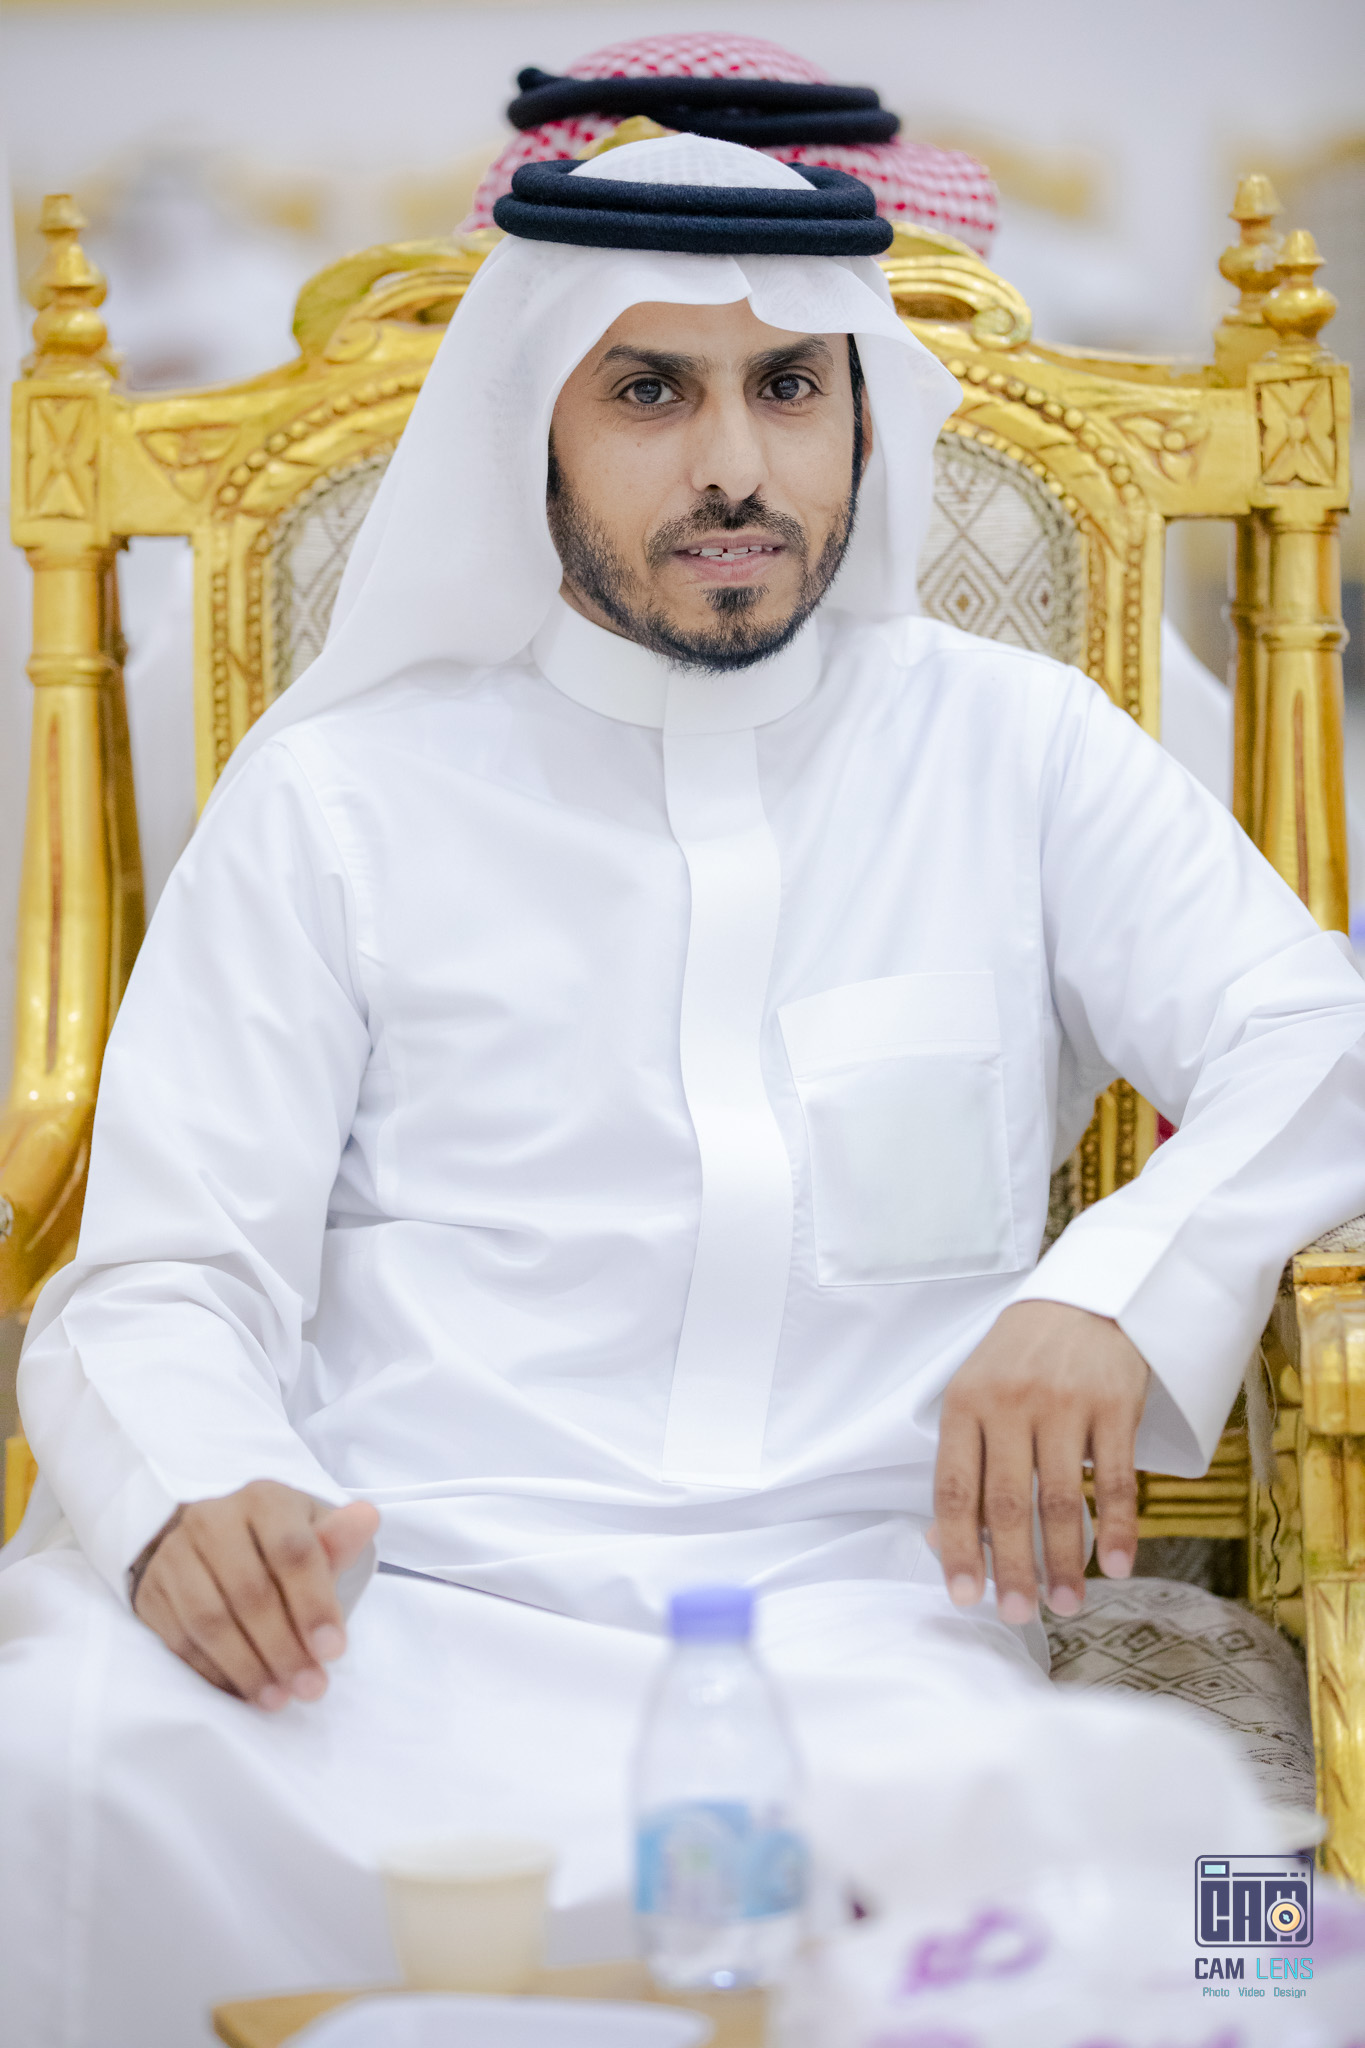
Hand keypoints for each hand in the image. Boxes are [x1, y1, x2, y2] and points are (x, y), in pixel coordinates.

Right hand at [131, 1480, 379, 1710]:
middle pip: (249, 1592)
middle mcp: (212, 1520)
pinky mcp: (151, 1591)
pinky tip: (241, 1692)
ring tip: (278, 1699)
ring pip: (209, 1619)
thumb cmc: (272, 1540)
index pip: (291, 1551)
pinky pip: (179, 1640)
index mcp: (262, 1500)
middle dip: (283, 1648)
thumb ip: (336, 1539)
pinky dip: (212, 1672)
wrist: (208, 1539)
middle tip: (311, 1687)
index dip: (314, 1604)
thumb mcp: (310, 1532)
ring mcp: (174, 1555)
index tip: (334, 1651)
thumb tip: (367, 1518)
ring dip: (247, 1667)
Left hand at [931, 1301, 1148, 1623]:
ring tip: (1067, 1604)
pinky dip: (1120, 1528)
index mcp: (965, 1403)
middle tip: (1016, 1616)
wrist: (1085, 1298)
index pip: (956, 1489)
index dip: (958, 1549)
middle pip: (1009, 1503)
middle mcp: (1011, 1403)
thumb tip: (942, 1542)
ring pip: (1063, 1499)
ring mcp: (1066, 1403)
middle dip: (1013, 1568)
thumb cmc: (1020, 1358)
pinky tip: (1118, 1566)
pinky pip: (1118, 1480)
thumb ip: (963, 1463)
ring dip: (1065, 1561)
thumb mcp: (976, 1395)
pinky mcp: (1115, 1405)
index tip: (964, 1597)